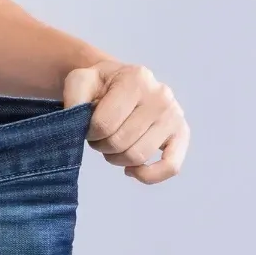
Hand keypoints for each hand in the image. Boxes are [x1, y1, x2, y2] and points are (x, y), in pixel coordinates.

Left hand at [63, 61, 189, 183]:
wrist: (121, 81)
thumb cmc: (100, 84)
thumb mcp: (80, 79)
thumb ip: (74, 98)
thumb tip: (79, 123)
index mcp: (135, 79)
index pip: (104, 124)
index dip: (89, 132)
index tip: (87, 127)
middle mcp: (160, 95)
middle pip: (120, 142)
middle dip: (101, 145)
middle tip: (98, 137)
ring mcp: (174, 115)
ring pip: (138, 156)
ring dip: (116, 159)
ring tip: (111, 145)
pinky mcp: (181, 134)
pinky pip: (171, 166)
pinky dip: (148, 175)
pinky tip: (131, 170)